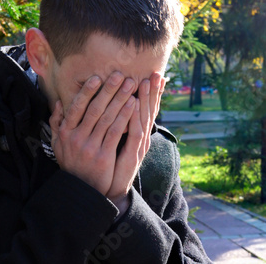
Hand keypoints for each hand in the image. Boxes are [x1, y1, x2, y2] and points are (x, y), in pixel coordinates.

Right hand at [49, 72, 165, 211]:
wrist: (81, 191)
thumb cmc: (71, 164)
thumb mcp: (58, 144)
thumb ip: (57, 123)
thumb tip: (58, 102)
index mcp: (65, 132)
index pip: (76, 107)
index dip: (87, 91)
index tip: (97, 77)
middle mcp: (76, 138)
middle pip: (94, 109)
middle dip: (108, 90)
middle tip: (120, 75)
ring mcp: (90, 147)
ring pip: (107, 118)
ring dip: (120, 99)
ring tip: (131, 85)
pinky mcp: (103, 156)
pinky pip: (116, 132)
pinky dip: (125, 116)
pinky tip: (133, 105)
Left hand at [105, 73, 164, 205]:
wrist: (109, 191)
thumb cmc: (108, 164)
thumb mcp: (111, 141)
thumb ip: (112, 123)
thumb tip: (114, 104)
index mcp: (137, 133)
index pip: (146, 109)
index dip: (151, 93)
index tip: (154, 75)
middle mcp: (140, 139)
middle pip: (149, 111)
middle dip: (152, 92)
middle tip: (156, 73)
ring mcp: (137, 147)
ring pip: (144, 119)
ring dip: (145, 100)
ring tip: (147, 82)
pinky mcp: (131, 155)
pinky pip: (134, 133)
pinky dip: (134, 118)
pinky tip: (134, 104)